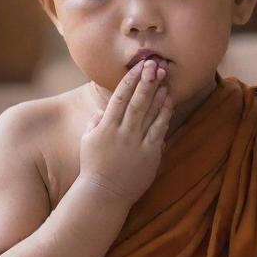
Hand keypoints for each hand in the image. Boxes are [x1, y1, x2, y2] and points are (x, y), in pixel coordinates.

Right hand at [78, 59, 172, 205]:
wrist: (104, 193)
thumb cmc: (93, 167)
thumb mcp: (87, 141)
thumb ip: (94, 123)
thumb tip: (102, 111)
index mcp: (106, 127)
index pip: (119, 97)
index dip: (129, 80)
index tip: (137, 66)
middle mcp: (122, 132)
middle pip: (137, 101)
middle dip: (146, 81)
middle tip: (154, 64)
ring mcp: (137, 143)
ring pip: (150, 113)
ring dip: (158, 94)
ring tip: (165, 79)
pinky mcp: (150, 154)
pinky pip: (159, 130)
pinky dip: (164, 115)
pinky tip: (169, 103)